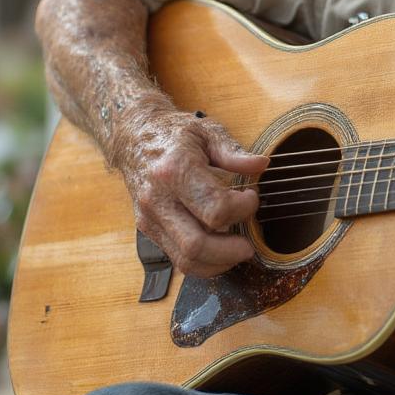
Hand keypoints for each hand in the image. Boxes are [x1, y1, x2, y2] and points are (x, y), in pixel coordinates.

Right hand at [113, 101, 269, 277]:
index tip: (252, 197)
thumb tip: (261, 165)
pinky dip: (203, 262)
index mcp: (174, 170)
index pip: (215, 208)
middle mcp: (157, 198)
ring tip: (237, 250)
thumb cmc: (174, 133)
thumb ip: (234, 152)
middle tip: (249, 244)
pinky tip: (220, 249)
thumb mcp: (207, 131)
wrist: (133, 136)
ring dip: (218, 262)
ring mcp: (149, 216)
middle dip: (230, 251)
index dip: (243, 209)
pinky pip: (176, 257)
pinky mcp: (147, 228)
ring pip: (185, 260)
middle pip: (196, 245)